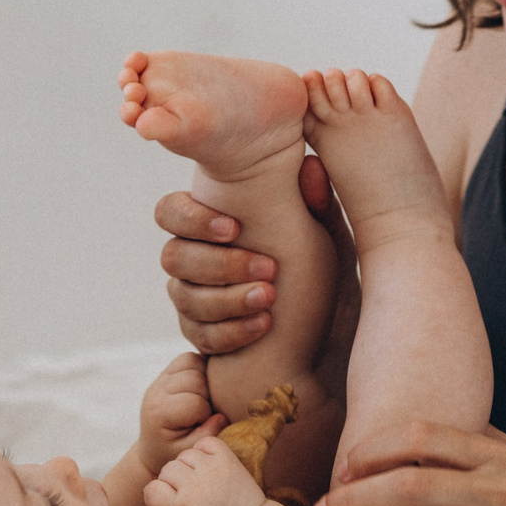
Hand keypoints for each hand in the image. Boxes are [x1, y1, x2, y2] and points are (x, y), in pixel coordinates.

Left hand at [136, 352, 225, 475]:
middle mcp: (156, 391)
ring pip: (192, 361)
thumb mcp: (191, 451)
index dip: (206, 413)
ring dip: (206, 377)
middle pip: (194, 378)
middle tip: (207, 410)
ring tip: (206, 397)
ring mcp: (160, 379)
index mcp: (159, 413)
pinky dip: (201, 368)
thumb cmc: (174, 451)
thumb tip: (221, 414)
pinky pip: (190, 358)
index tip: (202, 424)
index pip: (193, 402)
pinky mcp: (167, 372)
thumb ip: (208, 435)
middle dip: (208, 394)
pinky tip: (204, 386)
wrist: (155, 445)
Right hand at [142, 436, 267, 505]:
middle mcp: (194, 487)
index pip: (151, 489)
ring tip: (198, 482)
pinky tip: (207, 467)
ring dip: (187, 467)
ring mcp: (212, 470)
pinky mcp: (227, 460)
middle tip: (186, 495)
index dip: (156, 497)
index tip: (168, 504)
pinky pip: (205, 443)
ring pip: (184, 455)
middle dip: (172, 483)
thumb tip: (149, 501)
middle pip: (166, 470)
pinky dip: (203, 451)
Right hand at [154, 156, 344, 353]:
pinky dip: (232, 330)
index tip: (235, 229)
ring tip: (269, 297)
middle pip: (173, 257)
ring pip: (186, 298)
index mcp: (214, 225)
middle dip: (219, 263)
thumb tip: (309, 166)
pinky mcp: (205, 337)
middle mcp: (195, 260)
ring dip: (228, 298)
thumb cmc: (327, 277)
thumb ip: (318, 205)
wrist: (335, 339)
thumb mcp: (330, 239)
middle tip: (267, 267)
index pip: (171, 212)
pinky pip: (201, 336)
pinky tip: (264, 324)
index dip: (191, 218)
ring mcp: (195, 301)